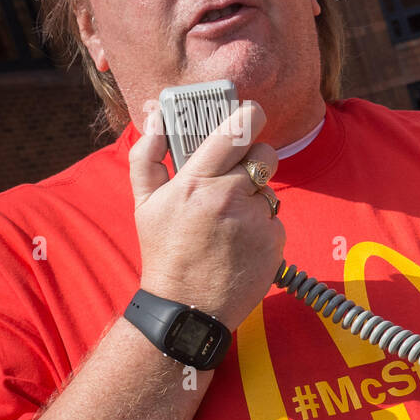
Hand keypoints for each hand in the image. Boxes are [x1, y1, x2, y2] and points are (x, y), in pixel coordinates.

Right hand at [129, 101, 283, 330]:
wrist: (189, 307)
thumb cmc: (165, 251)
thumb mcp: (145, 204)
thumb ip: (147, 156)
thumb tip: (156, 115)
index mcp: (197, 184)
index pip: (234, 133)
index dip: (249, 116)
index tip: (253, 111)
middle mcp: (229, 199)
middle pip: (264, 155)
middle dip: (256, 158)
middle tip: (241, 171)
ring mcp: (255, 221)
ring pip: (269, 189)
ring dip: (255, 197)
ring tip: (230, 221)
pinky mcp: (275, 241)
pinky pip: (274, 218)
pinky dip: (262, 226)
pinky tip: (241, 243)